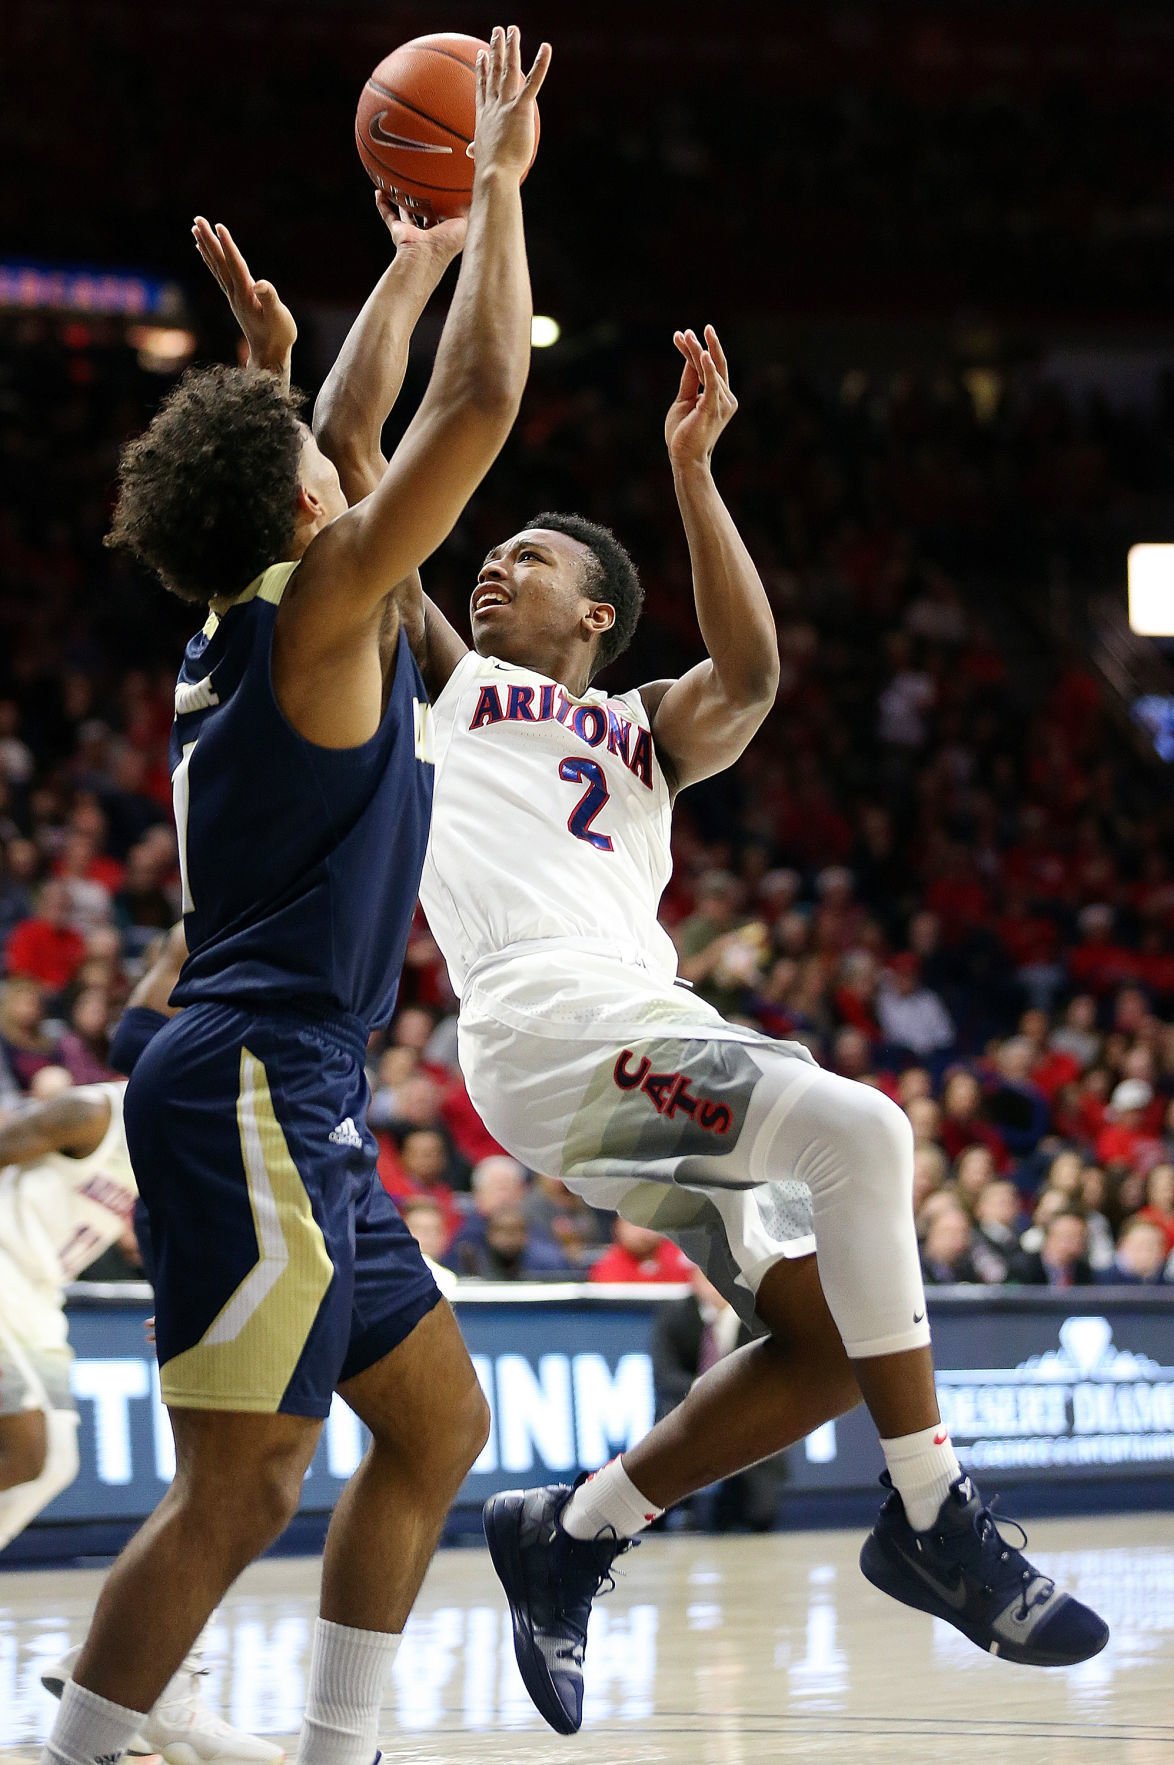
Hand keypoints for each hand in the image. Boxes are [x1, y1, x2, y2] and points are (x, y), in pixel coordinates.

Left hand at [192, 217, 296, 381]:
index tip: (218, 226)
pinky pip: (219, 274)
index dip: (227, 245)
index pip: (234, 264)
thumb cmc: (278, 335)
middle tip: (197, 219)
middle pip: (219, 262)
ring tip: (196, 229)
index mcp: (246, 294)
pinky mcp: (235, 299)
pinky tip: (205, 252)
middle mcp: (235, 293)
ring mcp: (233, 296)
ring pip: (216, 266)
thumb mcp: (279, 316)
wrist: (269, 354)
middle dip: (209, 240)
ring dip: (206, 247)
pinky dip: (211, 260)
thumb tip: (260, 284)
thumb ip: (270, 299)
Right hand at [374, 190, 467, 261]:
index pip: (444, 215)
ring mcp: (411, 232)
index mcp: (444, 231)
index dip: (444, 204)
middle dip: (422, 202)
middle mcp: (427, 232)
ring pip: (405, 214)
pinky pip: (387, 215)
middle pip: (424, 214)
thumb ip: (469, 207)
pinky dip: (382, 205)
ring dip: (400, 201)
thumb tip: (474, 191)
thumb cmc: (447, 243)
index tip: (443, 190)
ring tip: (398, 186)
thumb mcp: (465, 222)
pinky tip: (379, 192)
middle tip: (420, 185)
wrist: (425, 255)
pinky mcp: (398, 231)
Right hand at [470, 24, 550, 181]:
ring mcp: (506, 105)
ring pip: (509, 70)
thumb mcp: (482, 155)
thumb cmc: (489, 170)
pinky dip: (540, 65)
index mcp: (485, 116)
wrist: (494, 174)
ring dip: (511, 48)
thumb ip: (477, 149)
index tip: (480, 54)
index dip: (482, 69)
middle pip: (495, 72)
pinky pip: (532, 83)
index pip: (483, 87)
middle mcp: (493, 106)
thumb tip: (470, 152)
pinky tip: (545, 48)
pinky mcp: (521, 109)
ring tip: (512, 30)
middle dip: (496, 49)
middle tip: (497, 31)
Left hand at [665, 325, 737, 469]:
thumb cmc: (684, 433)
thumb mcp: (684, 400)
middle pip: (713, 365)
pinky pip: (712, 384)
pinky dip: (709, 369)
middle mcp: (725, 399)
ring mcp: (721, 404)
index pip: (709, 368)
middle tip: (691, 329)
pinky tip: (704, 354)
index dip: (696, 350)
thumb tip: (690, 358)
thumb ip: (690, 380)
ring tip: (685, 335)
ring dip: (697, 352)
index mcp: (720, 397)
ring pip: (708, 370)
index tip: (682, 335)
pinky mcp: (713, 409)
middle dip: (703, 344)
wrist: (684, 458)